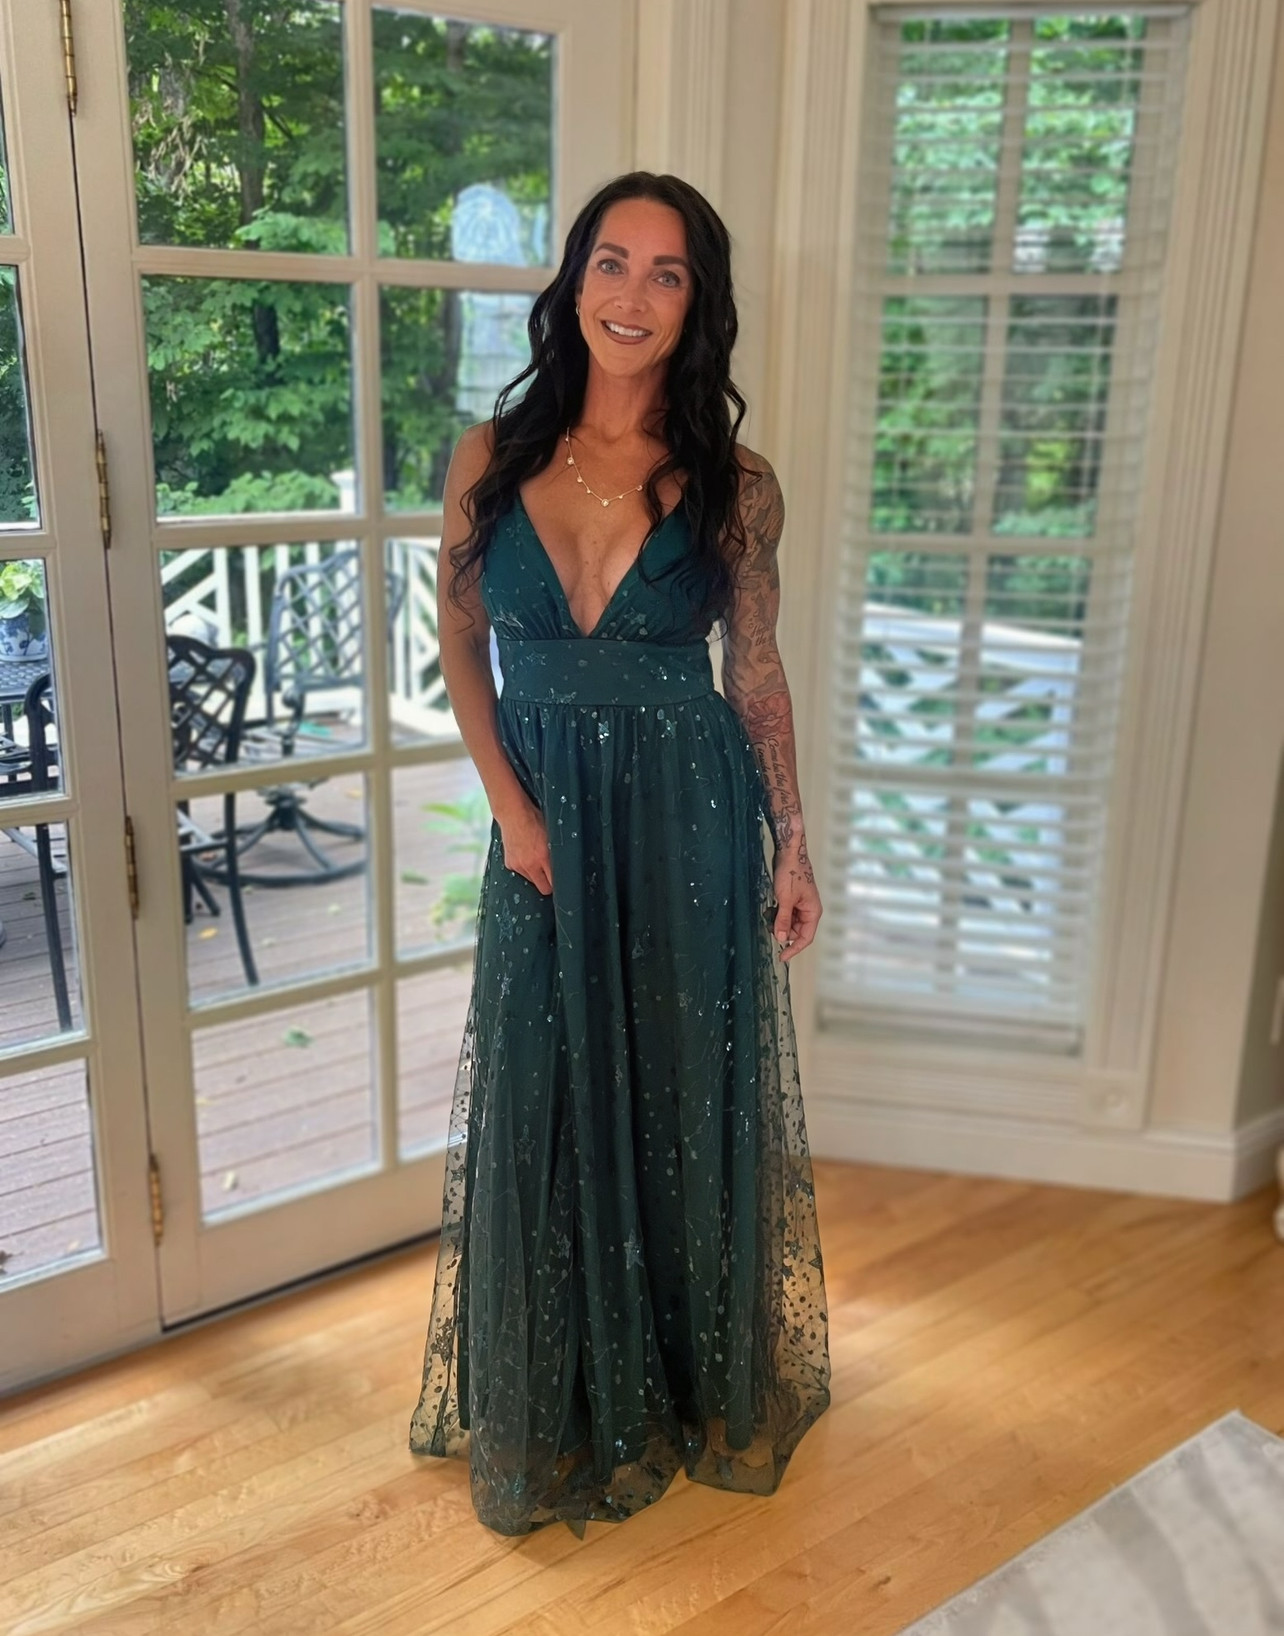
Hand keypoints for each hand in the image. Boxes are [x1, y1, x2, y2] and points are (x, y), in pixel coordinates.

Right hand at [496, 793, 552, 895]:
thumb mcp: (551, 836)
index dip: (560, 884)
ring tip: (536, 859)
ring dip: (536, 874)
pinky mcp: (509, 864)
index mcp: (543, 857)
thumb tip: (565, 866)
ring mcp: (518, 866)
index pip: (554, 884)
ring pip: (531, 880)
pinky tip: (525, 855)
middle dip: (548, 883)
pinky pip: (521, 873)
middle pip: (543, 888)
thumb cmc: (534, 819)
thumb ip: (556, 854)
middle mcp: (530, 864)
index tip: (562, 883)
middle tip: (551, 874)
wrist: (513, 814)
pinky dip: (524, 868)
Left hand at [772, 838, 820, 961]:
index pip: (805, 938)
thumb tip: (780, 938)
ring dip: (779, 923)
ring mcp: (801, 905)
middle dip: (782, 932)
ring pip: (789, 923)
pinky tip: (771, 908)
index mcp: (813, 912)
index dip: (793, 949)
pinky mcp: (793, 900)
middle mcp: (809, 911)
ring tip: (770, 914)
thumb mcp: (784, 899)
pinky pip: (785, 914)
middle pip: (796, 932)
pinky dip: (777, 915)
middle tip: (770, 927)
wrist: (789, 853)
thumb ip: (783, 920)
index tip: (782, 957)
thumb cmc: (791, 873)